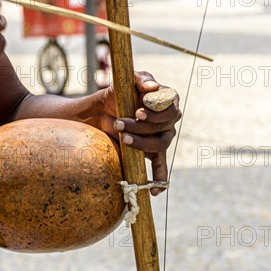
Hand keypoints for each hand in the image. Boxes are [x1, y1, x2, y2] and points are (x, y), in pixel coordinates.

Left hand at [99, 71, 181, 195]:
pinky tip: (155, 190)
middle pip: (165, 125)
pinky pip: (160, 167)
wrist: (99, 113)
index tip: (138, 110)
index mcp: (166, 100)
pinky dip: (159, 178)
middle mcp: (168, 120)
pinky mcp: (152, 153)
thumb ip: (141, 79)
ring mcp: (162, 137)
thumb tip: (152, 89)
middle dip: (142, 125)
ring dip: (142, 142)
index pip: (171, 105)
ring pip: (160, 143)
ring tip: (123, 139)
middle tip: (121, 122)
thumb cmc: (117, 94)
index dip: (156, 110)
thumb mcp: (126, 80)